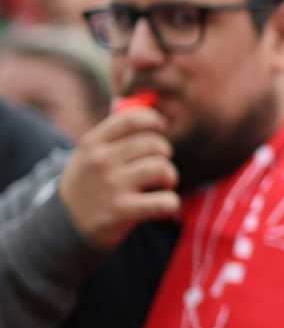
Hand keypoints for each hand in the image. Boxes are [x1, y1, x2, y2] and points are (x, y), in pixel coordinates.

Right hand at [59, 108, 179, 249]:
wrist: (68, 224)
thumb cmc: (92, 182)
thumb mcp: (91, 153)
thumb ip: (116, 131)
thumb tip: (147, 103)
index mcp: (93, 142)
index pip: (132, 119)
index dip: (155, 121)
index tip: (160, 129)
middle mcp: (100, 161)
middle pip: (154, 144)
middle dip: (164, 154)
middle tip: (158, 166)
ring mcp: (111, 186)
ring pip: (162, 169)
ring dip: (170, 177)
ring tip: (162, 185)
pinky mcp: (122, 211)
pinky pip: (165, 201)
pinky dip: (171, 203)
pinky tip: (162, 205)